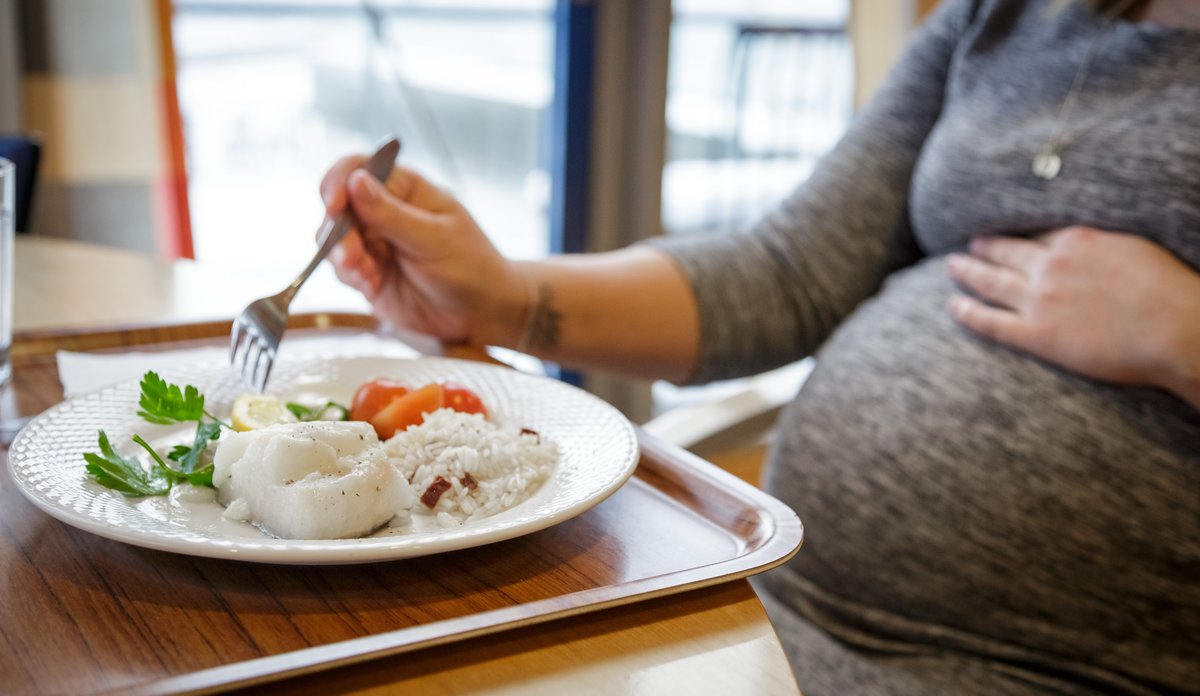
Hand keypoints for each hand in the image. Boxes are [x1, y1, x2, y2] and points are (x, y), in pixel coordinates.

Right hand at [320, 156, 526, 346]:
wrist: (483, 312)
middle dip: (338, 230)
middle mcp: (384, 212)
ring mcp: (374, 243)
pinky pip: (343, 270)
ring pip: (334, 239)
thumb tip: (355, 181)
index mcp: (405, 189)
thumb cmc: (471, 266)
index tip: (334, 203)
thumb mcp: (435, 238)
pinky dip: (350, 276)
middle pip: (339, 207)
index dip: (339, 181)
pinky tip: (371, 284)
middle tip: (352, 255)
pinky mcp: (368, 273)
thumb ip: (392, 214)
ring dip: (342, 255)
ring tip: (365, 273)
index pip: (359, 168)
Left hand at [946, 226, 1199, 405]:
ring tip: (952, 265)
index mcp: (1076, 240)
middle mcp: (1050, 265)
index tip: (1007, 234)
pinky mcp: (1038, 334)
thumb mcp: (1134, 247)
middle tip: (971, 243)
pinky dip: (968, 313)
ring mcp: (1039, 299)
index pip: (1037, 235)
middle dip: (985, 246)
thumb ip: (1103, 245)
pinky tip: (953, 307)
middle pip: (1006, 251)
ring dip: (967, 271)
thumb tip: (1092, 246)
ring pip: (990, 281)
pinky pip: (991, 322)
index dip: (1019, 236)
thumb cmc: (1169, 290)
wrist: (1176, 329)